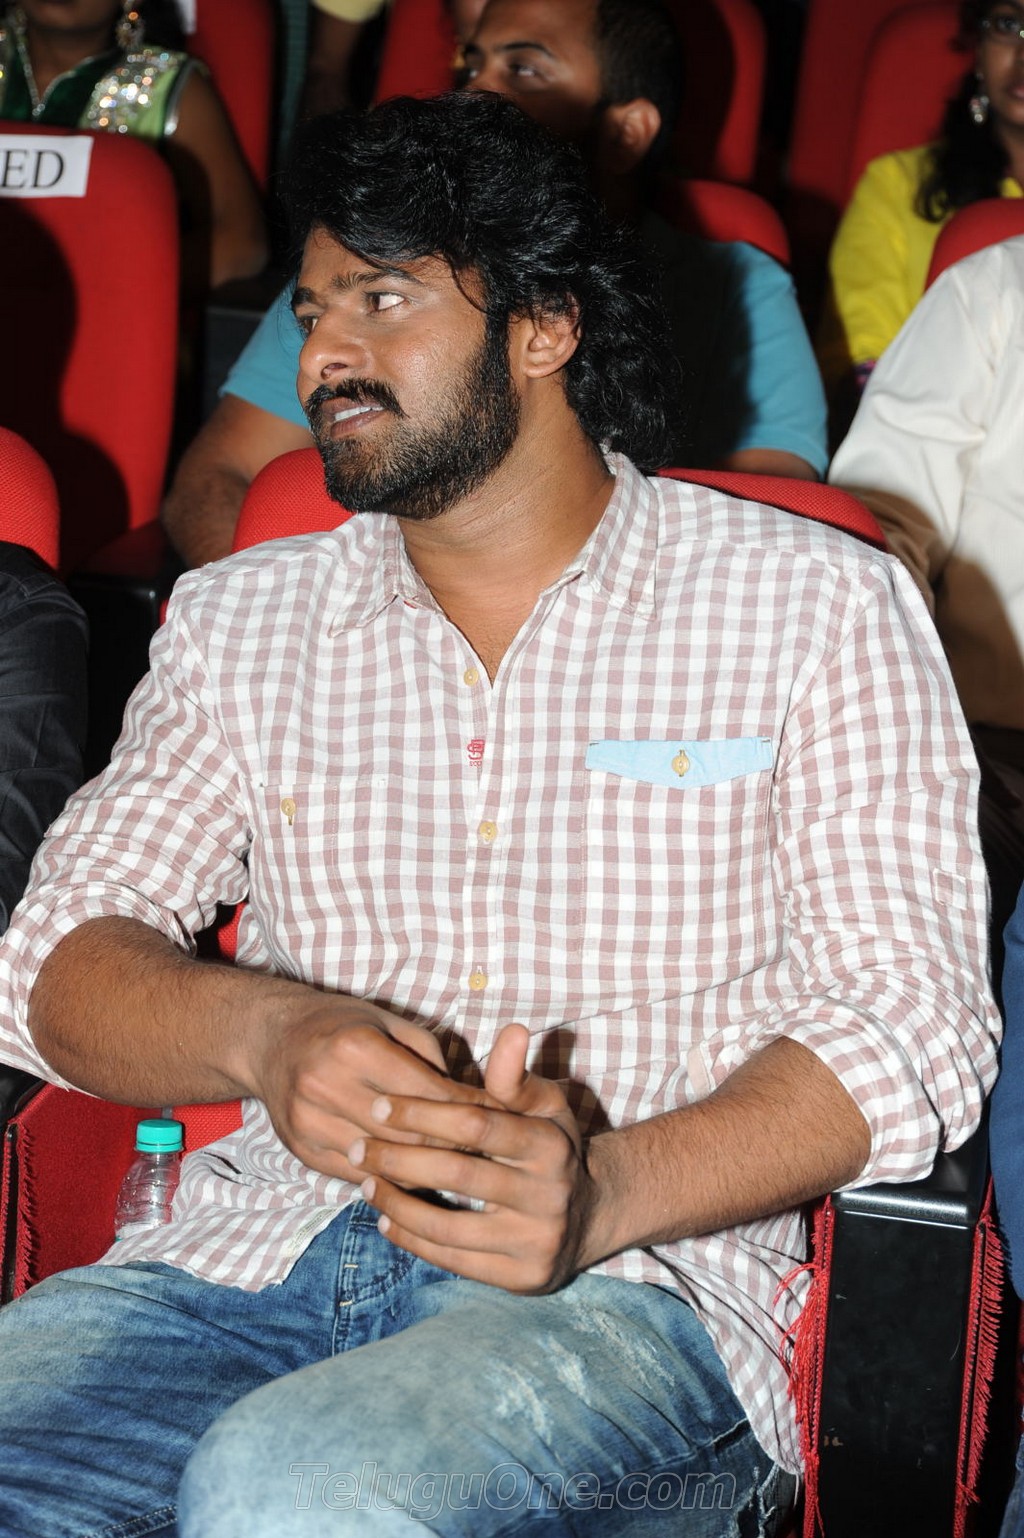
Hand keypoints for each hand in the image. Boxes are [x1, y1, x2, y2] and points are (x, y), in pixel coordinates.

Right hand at [251, 996, 491, 1183]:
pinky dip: (390, 1178)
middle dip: (452, 1144)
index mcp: (355, 1048)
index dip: (468, 1109)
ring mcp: (309, 1123)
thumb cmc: (340, 1025)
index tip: (496, 1118)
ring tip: (459, 1167)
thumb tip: (470, 1098)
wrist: (270, 1040)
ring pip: (384, 1163)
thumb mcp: (389, 1021)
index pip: (427, 1094)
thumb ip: (429, 1057)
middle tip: (487, 1150)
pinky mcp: (302, 1152)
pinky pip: (358, 1177)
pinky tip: (415, 1174)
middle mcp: (327, 1086)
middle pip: (408, 1135)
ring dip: (424, 1168)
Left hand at [349, 1023, 596, 1292]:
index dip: (424, 1113)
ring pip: (449, 1227)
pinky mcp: (522, 1279)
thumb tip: (512, 1030)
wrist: (591, 1217)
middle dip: (398, 1160)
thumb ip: (515, 1077)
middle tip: (355, 1148)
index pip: (477, 1124)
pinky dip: (413, 1242)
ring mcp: (536, 1241)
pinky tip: (386, 1220)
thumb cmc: (552, 1148)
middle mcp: (549, 1194)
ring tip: (363, 1184)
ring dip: (397, 1205)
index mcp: (549, 1144)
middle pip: (458, 1174)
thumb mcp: (544, 1106)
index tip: (379, 1106)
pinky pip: (455, 1262)